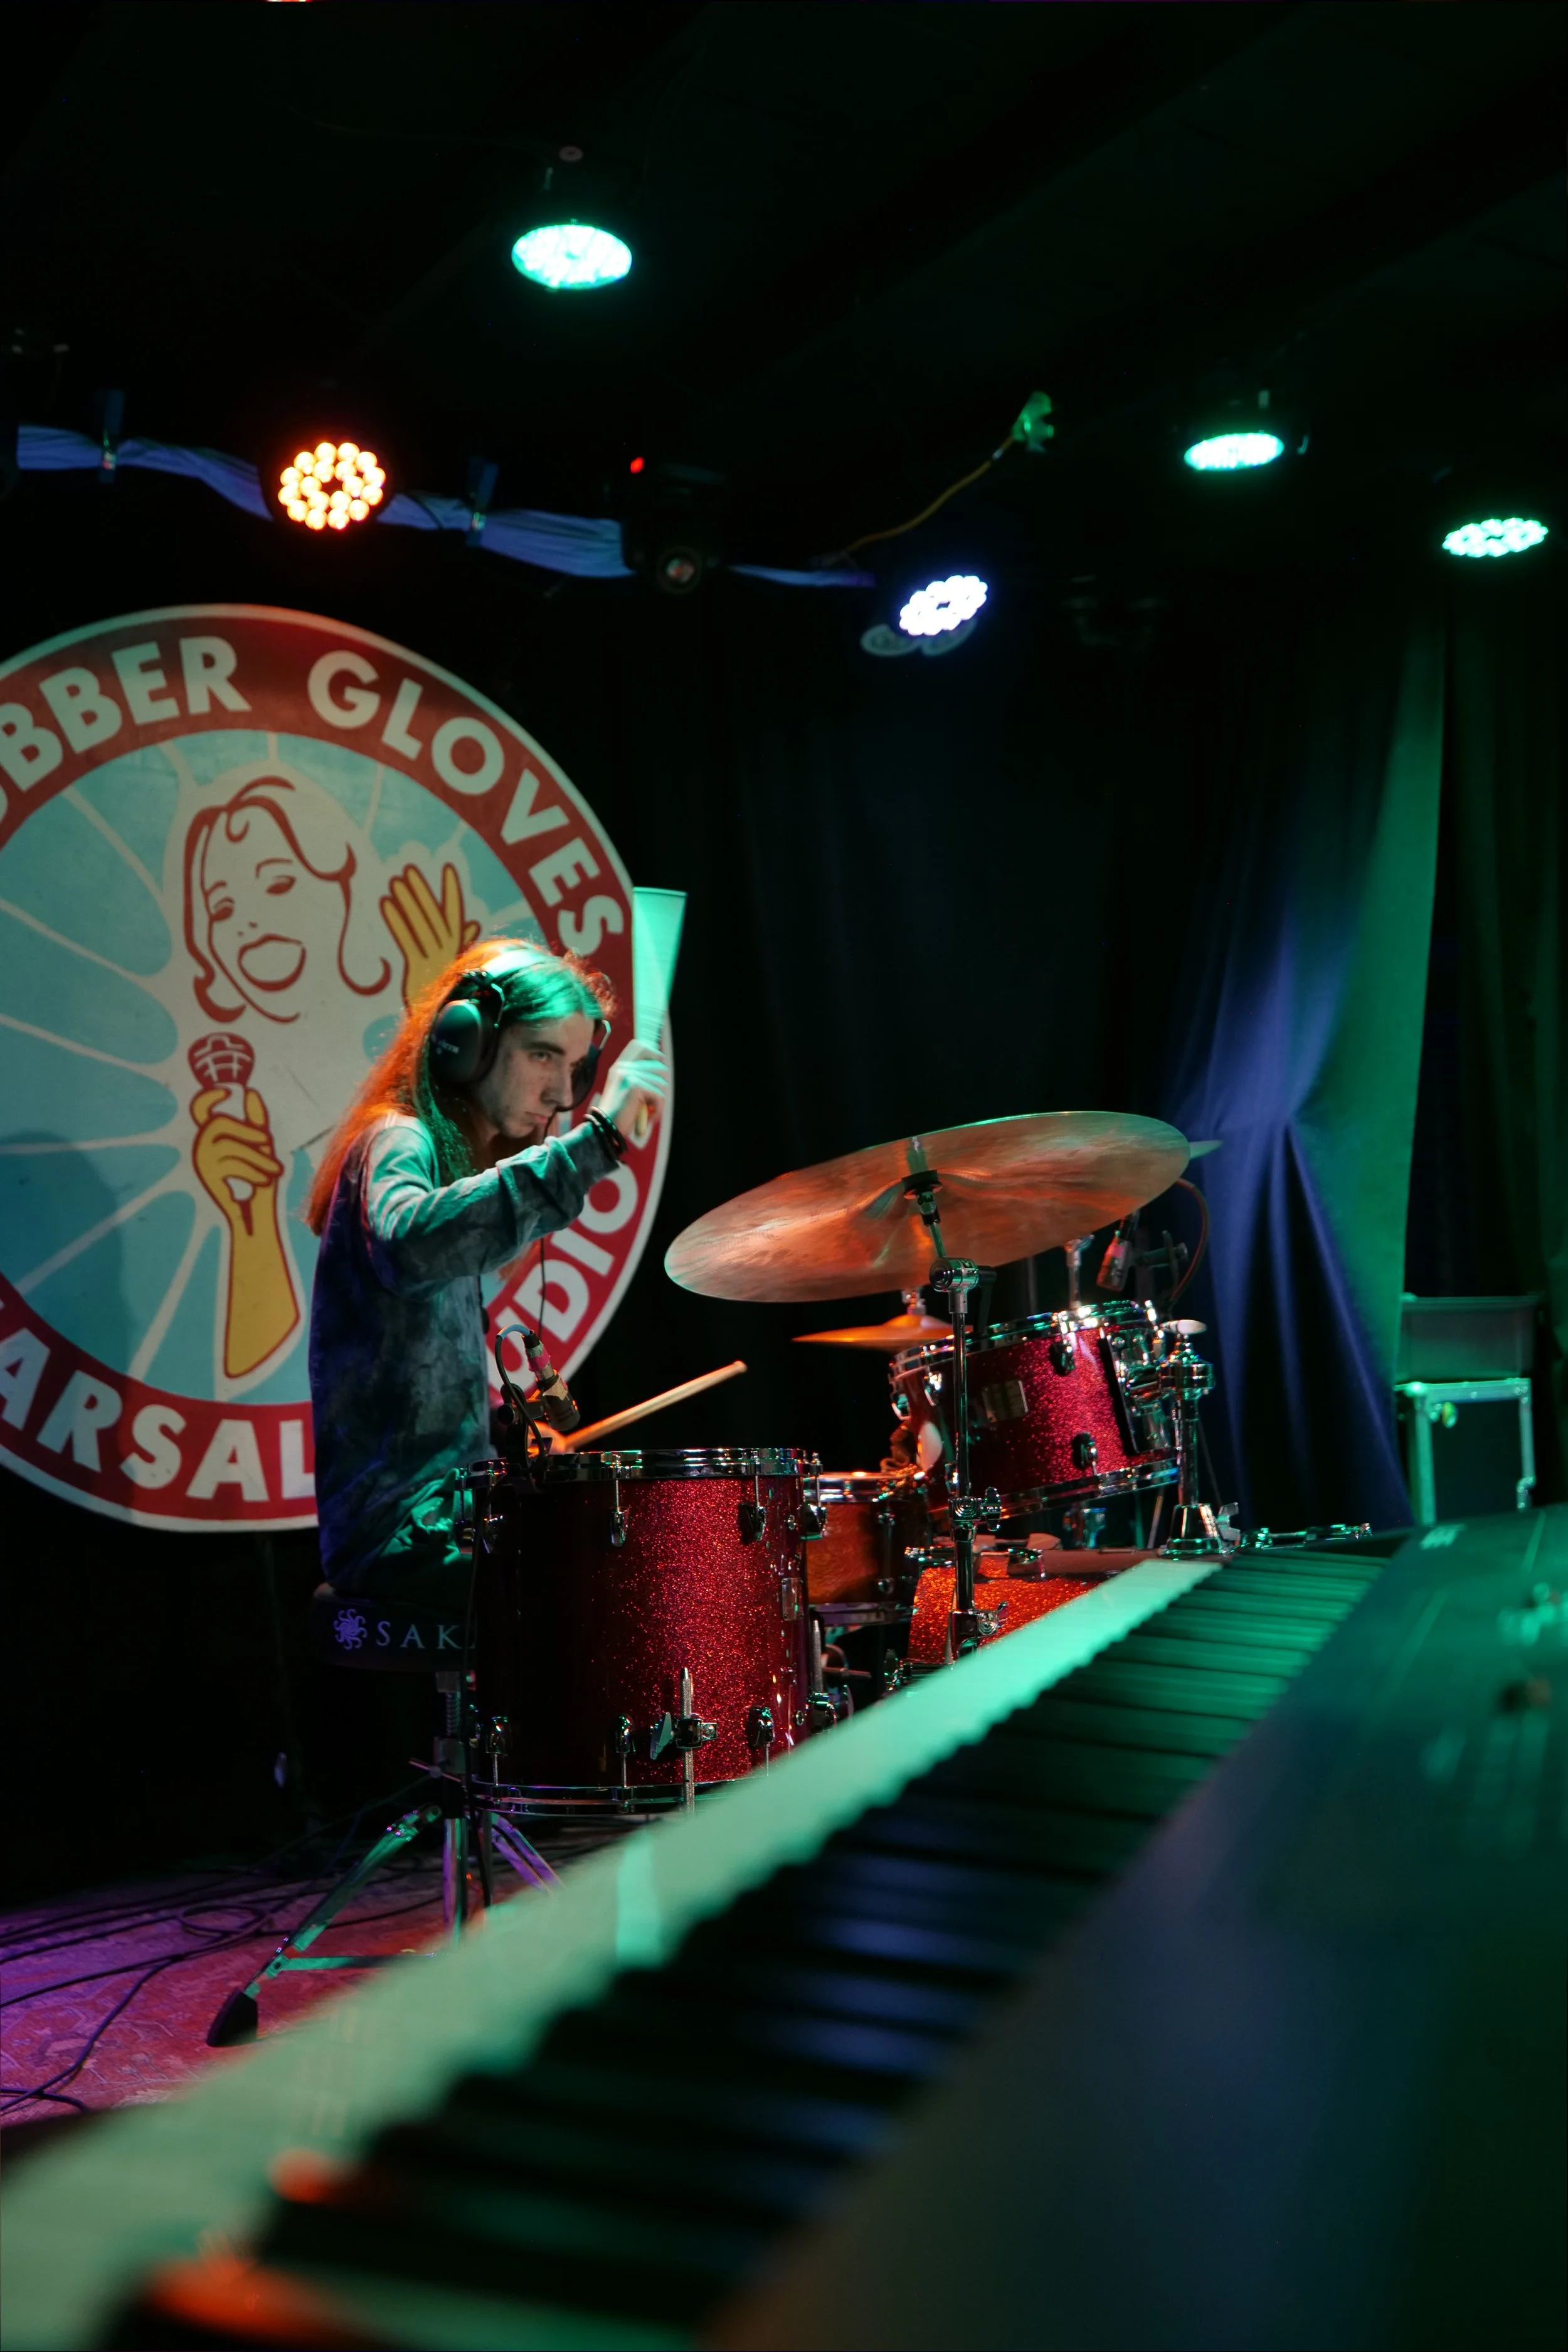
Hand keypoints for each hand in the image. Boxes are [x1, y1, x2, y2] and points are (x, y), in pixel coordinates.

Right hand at [191, 1087, 283, 1227]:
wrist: (256, 1216)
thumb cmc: (259, 1179)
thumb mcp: (262, 1147)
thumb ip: (256, 1121)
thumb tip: (250, 1092)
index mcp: (214, 1136)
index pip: (199, 1109)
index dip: (207, 1097)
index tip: (226, 1092)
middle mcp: (203, 1146)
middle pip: (219, 1123)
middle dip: (248, 1131)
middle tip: (268, 1141)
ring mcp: (202, 1162)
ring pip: (229, 1147)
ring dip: (258, 1158)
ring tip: (275, 1171)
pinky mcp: (207, 1178)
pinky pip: (231, 1165)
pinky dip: (252, 1172)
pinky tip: (263, 1181)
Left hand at [381, 863, 480, 1007]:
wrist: (445, 1034)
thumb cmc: (447, 1003)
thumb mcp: (456, 971)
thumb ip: (462, 944)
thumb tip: (470, 924)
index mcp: (456, 953)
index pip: (455, 917)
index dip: (451, 893)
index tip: (448, 869)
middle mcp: (447, 954)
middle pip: (434, 917)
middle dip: (422, 893)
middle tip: (409, 870)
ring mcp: (433, 962)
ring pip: (422, 926)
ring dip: (409, 902)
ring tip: (396, 881)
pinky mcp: (419, 971)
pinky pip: (408, 942)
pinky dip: (398, 922)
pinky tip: (387, 905)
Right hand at [596, 1041, 668, 1146]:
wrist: (605, 1128)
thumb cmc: (618, 1114)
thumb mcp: (627, 1089)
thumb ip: (639, 1076)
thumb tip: (663, 1068)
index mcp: (619, 1065)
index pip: (640, 1045)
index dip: (654, 1054)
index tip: (658, 1068)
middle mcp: (623, 1066)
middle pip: (658, 1065)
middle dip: (661, 1085)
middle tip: (653, 1100)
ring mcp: (628, 1074)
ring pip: (661, 1082)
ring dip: (659, 1100)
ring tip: (649, 1111)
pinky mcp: (634, 1086)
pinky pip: (659, 1095)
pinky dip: (658, 1109)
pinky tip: (649, 1116)